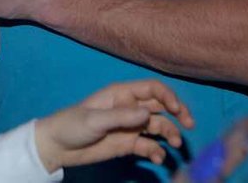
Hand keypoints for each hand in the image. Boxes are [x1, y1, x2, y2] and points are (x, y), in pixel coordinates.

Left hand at [34, 80, 195, 172]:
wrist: (58, 146)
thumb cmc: (72, 124)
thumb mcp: (95, 120)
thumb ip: (121, 116)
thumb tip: (148, 114)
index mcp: (122, 94)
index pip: (152, 89)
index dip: (168, 96)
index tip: (177, 109)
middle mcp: (130, 108)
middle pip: (161, 106)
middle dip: (178, 113)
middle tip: (189, 125)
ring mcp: (130, 126)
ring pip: (158, 126)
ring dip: (170, 133)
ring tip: (176, 144)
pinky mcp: (128, 144)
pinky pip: (149, 146)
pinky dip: (157, 151)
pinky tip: (158, 158)